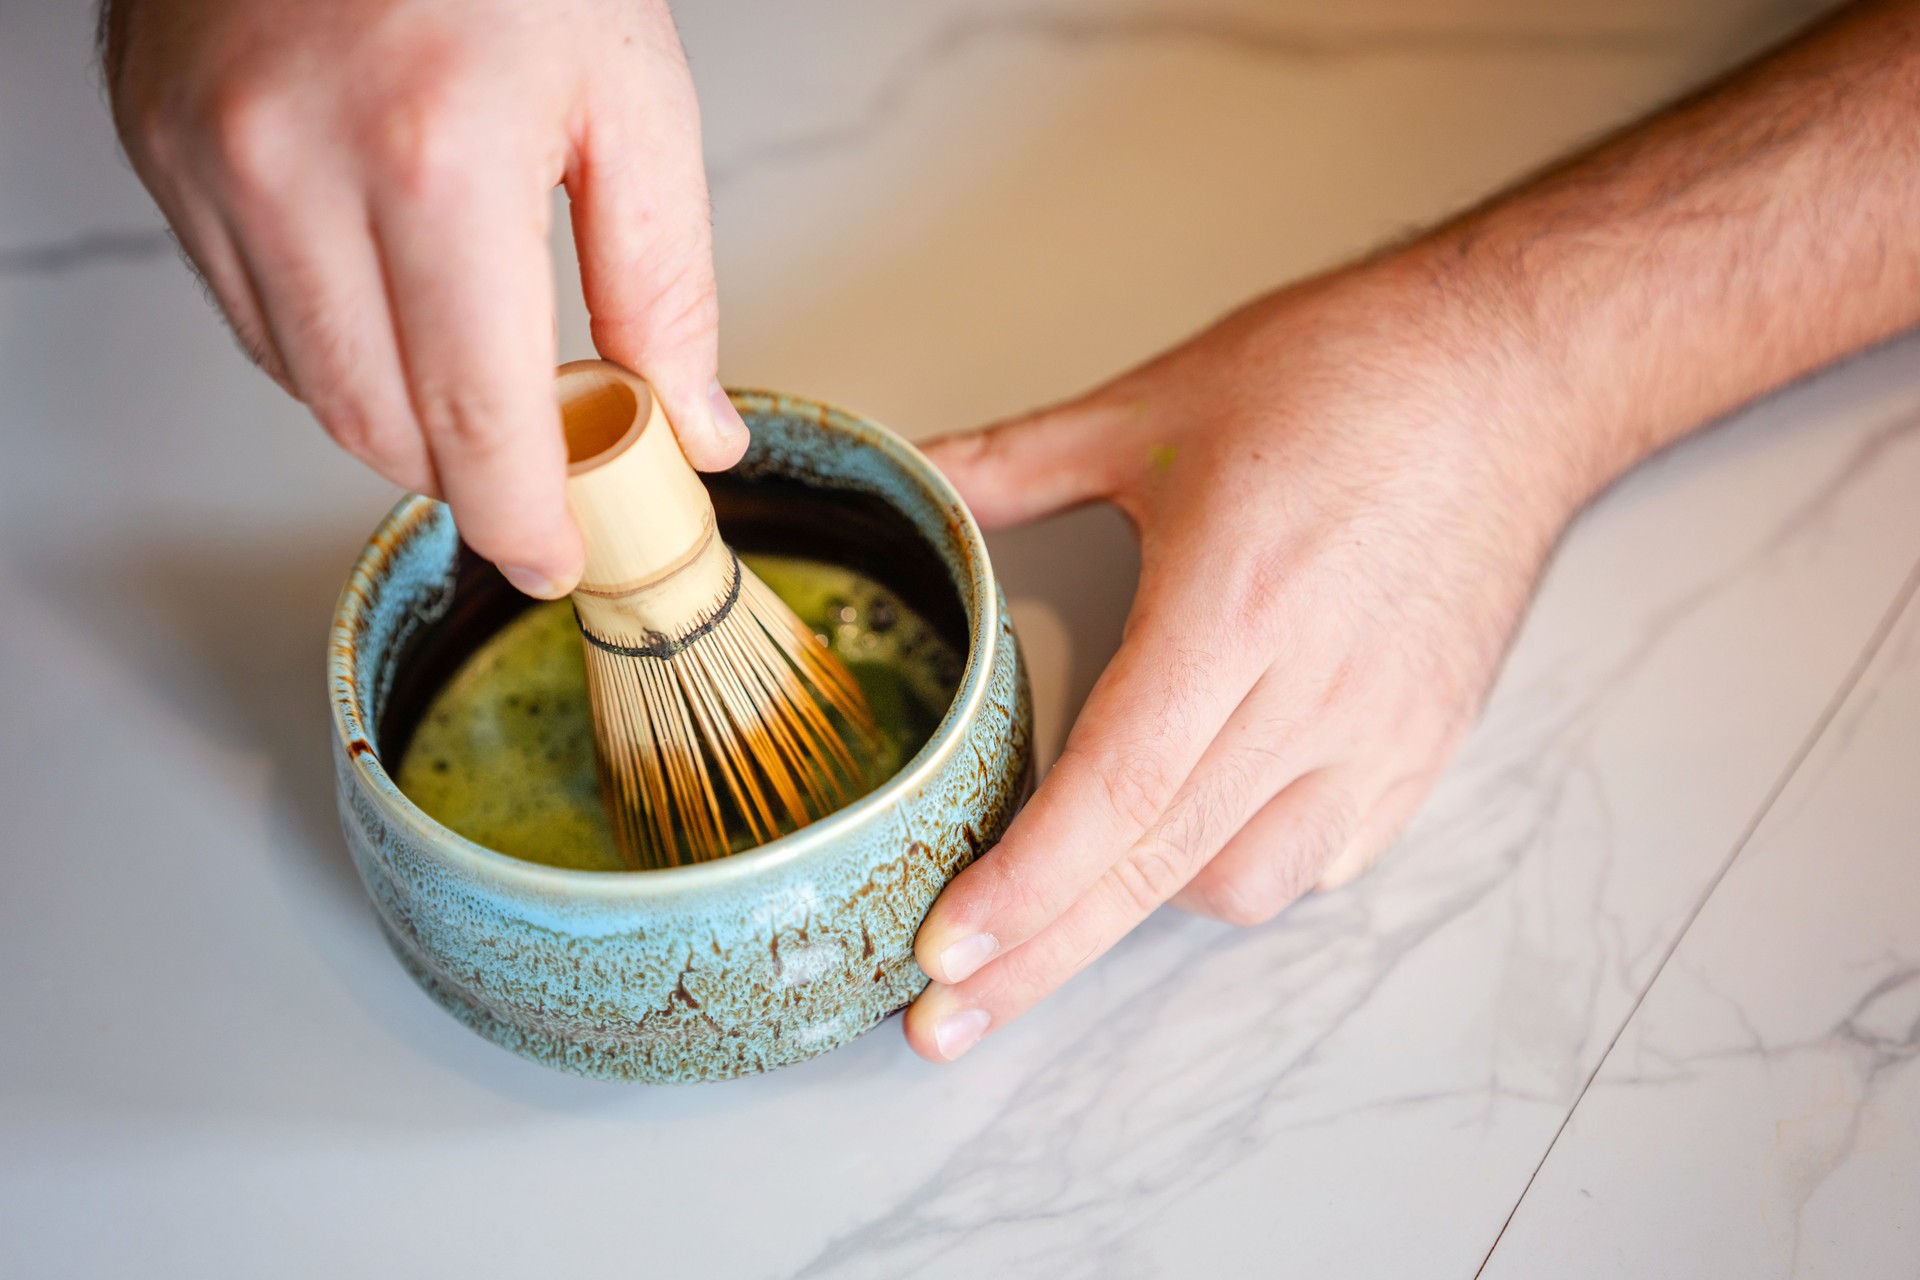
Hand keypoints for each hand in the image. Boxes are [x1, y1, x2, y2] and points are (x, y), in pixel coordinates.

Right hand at [101, 0, 746, 595]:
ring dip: (401, 415)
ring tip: (476, 374)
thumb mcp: (631, 96)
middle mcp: (293, 171)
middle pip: (379, 427)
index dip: (525, 521)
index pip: (476, 424)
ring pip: (308, 385)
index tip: (562, 559)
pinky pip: (253, 315)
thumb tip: (690, 425)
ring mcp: (207, 162)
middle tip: (539, 474)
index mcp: (434, 159)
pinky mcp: (159, 149)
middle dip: (468, 479)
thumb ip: (663, 282)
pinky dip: (334, 345)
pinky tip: (395, 306)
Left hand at [905, 265, 1591, 1060]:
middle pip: (1159, 868)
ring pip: (1242, 884)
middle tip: (951, 1020)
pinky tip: (1195, 834)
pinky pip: (1319, 858)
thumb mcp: (1154, 406)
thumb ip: (1013, 462)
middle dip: (1041, 957)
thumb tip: (910, 481)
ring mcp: (1380, 733)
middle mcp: (1313, 693)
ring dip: (1147, 899)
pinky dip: (1240, 866)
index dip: (1024, 886)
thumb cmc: (1346, 375)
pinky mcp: (1423, 748)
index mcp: (1235, 607)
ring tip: (1076, 881)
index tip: (945, 949)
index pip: (1114, 790)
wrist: (1515, 371)